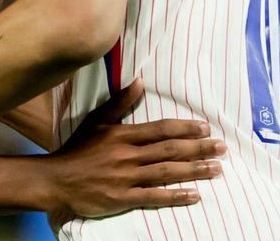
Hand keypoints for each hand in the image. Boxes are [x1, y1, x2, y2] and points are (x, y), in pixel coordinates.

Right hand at [43, 79, 224, 225]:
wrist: (57, 179)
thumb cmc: (78, 150)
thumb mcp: (97, 121)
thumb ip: (120, 103)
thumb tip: (139, 81)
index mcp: (123, 135)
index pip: (161, 129)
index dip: (185, 128)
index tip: (206, 128)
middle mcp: (129, 155)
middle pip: (170, 150)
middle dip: (199, 148)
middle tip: (222, 147)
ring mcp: (127, 178)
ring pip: (166, 172)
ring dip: (194, 170)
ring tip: (216, 169)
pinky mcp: (123, 198)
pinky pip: (154, 197)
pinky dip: (175, 195)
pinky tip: (194, 195)